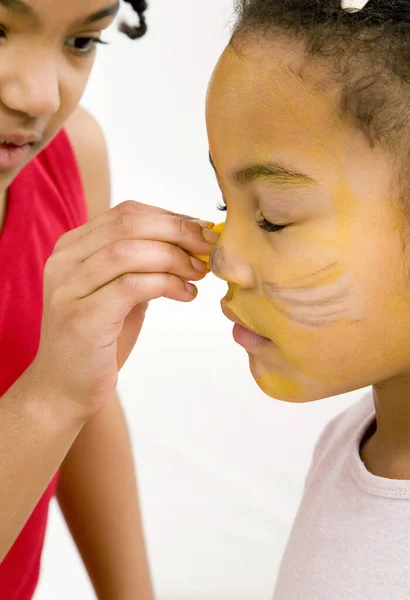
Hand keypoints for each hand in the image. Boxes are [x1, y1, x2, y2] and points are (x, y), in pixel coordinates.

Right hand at [27, 201, 219, 419]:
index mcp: (72, 248)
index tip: (202, 231)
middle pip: (128, 226)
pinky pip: (131, 286)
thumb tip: (191, 240)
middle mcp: (64, 262)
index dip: (170, 217)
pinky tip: (185, 294)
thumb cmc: (98, 341)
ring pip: (128, 252)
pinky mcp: (81, 318)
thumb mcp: (119, 292)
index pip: (126, 214)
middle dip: (177, 231)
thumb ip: (143, 265)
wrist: (65, 389)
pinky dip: (166, 284)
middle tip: (208, 246)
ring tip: (198, 273)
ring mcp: (69, 289)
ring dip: (174, 258)